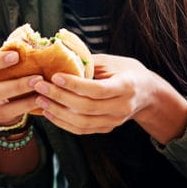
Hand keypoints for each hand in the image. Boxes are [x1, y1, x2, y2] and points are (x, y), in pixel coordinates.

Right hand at [0, 48, 42, 126]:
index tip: (16, 55)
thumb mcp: (1, 59)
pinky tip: (40, 100)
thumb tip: (27, 39)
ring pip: (2, 107)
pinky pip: (11, 114)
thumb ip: (10, 50)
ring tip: (42, 91)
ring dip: (24, 99)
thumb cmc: (1, 68)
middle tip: (37, 78)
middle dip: (16, 86)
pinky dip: (27, 107)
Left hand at [30, 54, 186, 141]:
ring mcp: (114, 121)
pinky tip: (49, 113)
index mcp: (126, 86)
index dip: (75, 85)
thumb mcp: (112, 61)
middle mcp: (122, 107)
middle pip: (87, 107)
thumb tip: (60, 57)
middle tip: (39, 87)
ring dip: (58, 112)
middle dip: (60, 97)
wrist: (147, 93)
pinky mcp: (107, 128)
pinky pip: (82, 130)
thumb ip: (88, 62)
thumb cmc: (127, 71)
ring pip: (82, 123)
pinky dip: (63, 123)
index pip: (97, 90)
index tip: (55, 76)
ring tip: (40, 101)